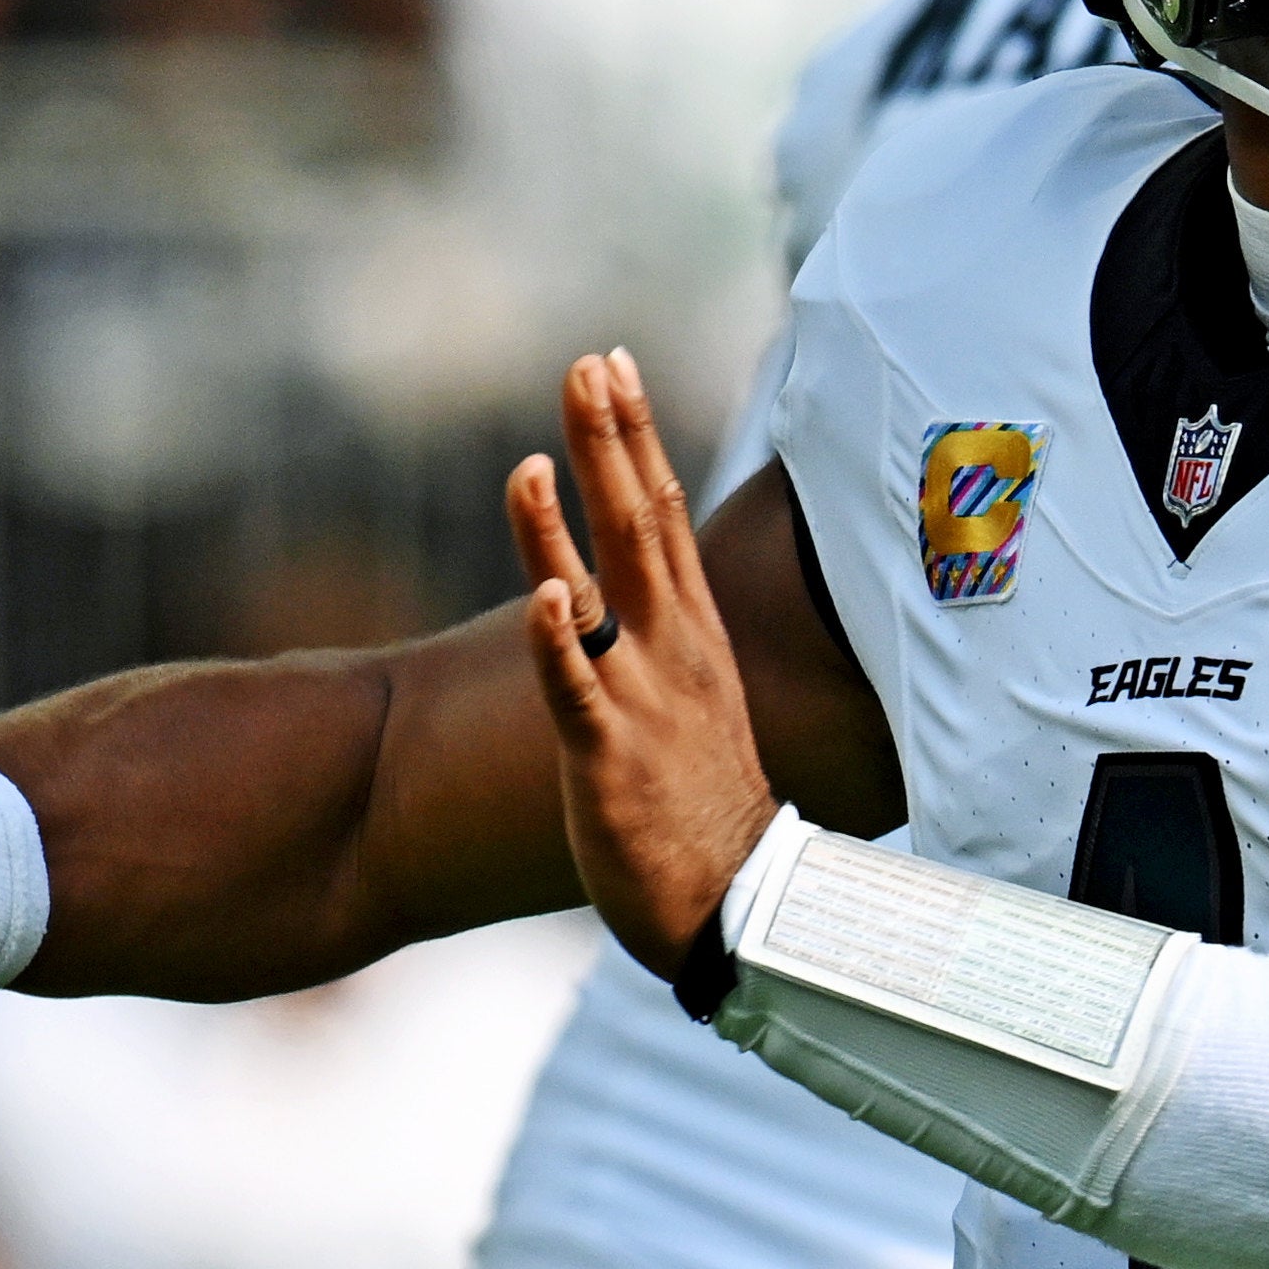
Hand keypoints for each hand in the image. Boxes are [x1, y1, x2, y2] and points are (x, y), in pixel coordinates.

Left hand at [502, 347, 784, 981]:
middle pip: (640, 528)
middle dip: (612, 442)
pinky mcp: (609, 758)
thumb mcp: (696, 702)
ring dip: (564, 526)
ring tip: (532, 459)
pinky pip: (579, 691)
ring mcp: (644, 702)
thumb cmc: (706, 808)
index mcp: (693, 635)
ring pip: (601, 595)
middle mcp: (674, 653)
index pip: (661, 514)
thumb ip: (666, 638)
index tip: (612, 363)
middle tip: (588, 364)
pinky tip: (542, 596)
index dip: (635, 436)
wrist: (735, 905)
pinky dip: (559, 642)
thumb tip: (632, 589)